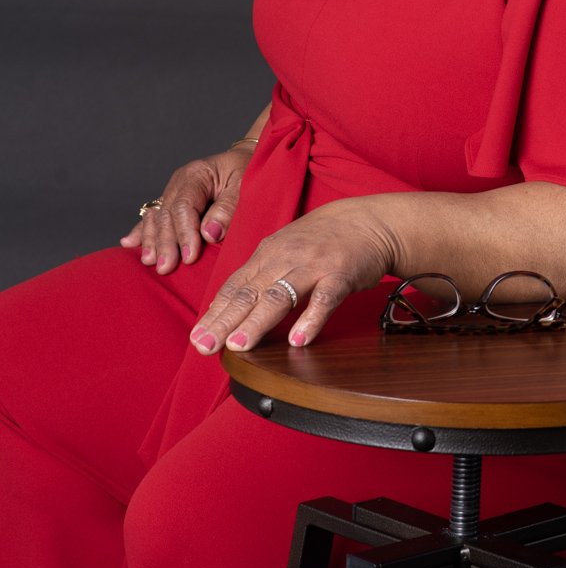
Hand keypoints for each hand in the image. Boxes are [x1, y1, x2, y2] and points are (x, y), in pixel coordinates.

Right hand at [120, 143, 255, 273]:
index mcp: (197, 175)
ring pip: (157, 217)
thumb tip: (209, 234)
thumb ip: (228, 208)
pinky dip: (142, 231)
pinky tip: (128, 243)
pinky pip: (153, 216)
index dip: (185, 233)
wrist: (245, 160)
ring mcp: (173, 191)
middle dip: (165, 243)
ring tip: (149, 261)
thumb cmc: (247, 172)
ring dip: (152, 240)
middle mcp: (180, 182)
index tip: (189, 257)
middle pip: (166, 214)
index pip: (184, 206)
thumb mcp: (245, 185)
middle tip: (165, 267)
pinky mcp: (171, 201)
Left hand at [188, 200, 395, 354]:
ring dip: (257, 322)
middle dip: (224, 321)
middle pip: (249, 293)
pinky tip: (298, 340)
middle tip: (204, 347)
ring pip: (280, 296)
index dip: (215, 313)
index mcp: (268, 254)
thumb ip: (259, 275)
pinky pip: (324, 298)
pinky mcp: (341, 275)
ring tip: (239, 345)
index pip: (235, 287)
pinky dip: (311, 319)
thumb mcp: (284, 249)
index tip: (196, 338)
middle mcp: (285, 258)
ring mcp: (313, 266)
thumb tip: (227, 306)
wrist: (367, 220)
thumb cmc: (323, 239)